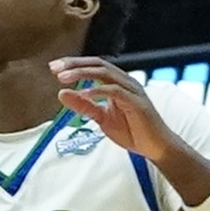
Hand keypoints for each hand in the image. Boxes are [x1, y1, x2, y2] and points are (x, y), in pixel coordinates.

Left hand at [44, 56, 188, 171]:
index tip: (54, 67)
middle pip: (98, 64)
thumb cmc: (132, 130)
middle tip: (55, 68)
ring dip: (83, 74)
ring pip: (105, 73)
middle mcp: (125, 81)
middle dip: (74, 64)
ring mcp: (132, 90)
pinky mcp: (137, 102)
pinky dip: (98, 91)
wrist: (155, 147)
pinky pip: (116, 91)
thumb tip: (62, 93)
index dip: (73, 64)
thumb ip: (84, 106)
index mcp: (116, 82)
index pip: (93, 65)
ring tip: (64, 78)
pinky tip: (84, 94)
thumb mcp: (101, 118)